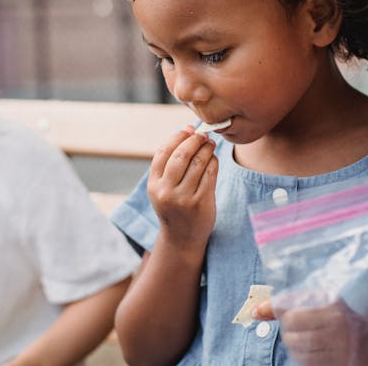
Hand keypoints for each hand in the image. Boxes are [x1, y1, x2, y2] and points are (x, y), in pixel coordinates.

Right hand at [147, 126, 217, 251]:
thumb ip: (171, 162)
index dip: (177, 137)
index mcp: (154, 184)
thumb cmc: (174, 205)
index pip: (163, 152)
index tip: (188, 129)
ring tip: (210, 145)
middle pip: (181, 156)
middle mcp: (166, 191)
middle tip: (203, 135)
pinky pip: (210, 174)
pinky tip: (213, 159)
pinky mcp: (201, 203)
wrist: (182, 237)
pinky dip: (213, 162)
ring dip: (206, 149)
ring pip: (198, 163)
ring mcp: (184, 198)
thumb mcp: (163, 187)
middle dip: (194, 140)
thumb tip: (188, 129)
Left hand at [276, 300, 358, 365]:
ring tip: (306, 338)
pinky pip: (309, 365)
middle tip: (299, 328)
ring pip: (298, 354)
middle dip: (289, 333)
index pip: (291, 317)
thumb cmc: (343, 314)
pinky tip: (313, 350)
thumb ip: (287, 302)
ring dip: (295, 347)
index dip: (285, 318)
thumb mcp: (320, 299)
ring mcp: (341, 353)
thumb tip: (254, 311)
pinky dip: (305, 358)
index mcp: (333, 309)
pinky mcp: (341, 365)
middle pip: (292, 338)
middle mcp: (338, 332)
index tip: (290, 316)